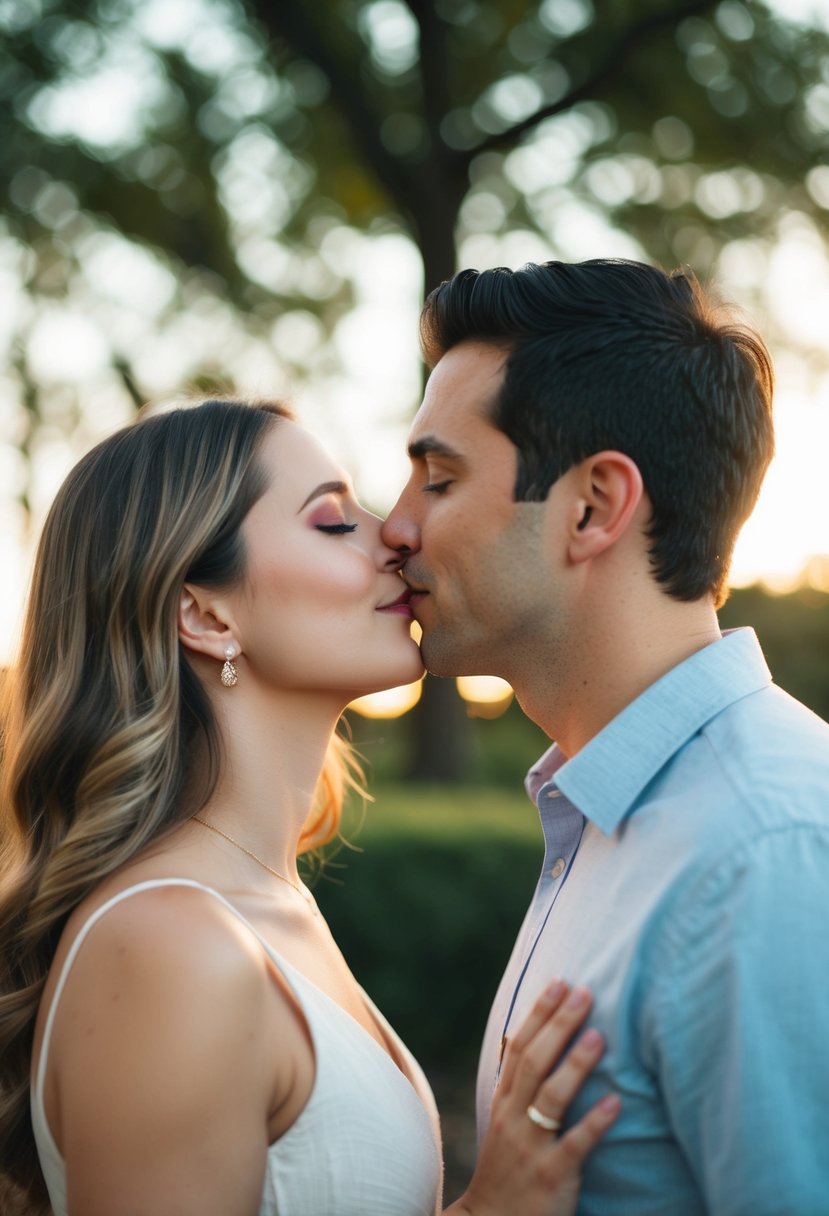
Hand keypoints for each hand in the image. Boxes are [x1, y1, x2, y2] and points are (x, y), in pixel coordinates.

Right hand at [448, 981, 619, 1215]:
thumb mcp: (504, 1120)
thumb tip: (525, 1036)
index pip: (519, 1047)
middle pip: (534, 1062)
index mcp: (504, 1101)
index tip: (559, 982)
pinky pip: (574, 1146)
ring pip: (551, 1098)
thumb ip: (517, 1084)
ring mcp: (531, 1147)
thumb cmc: (507, 1168)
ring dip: (575, 1064)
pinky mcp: (551, 1176)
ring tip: (599, 1035)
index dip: (539, 1013)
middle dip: (558, 1024)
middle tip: (584, 992)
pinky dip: (594, 1123)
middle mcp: (513, 1118)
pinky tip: (615, 1104)